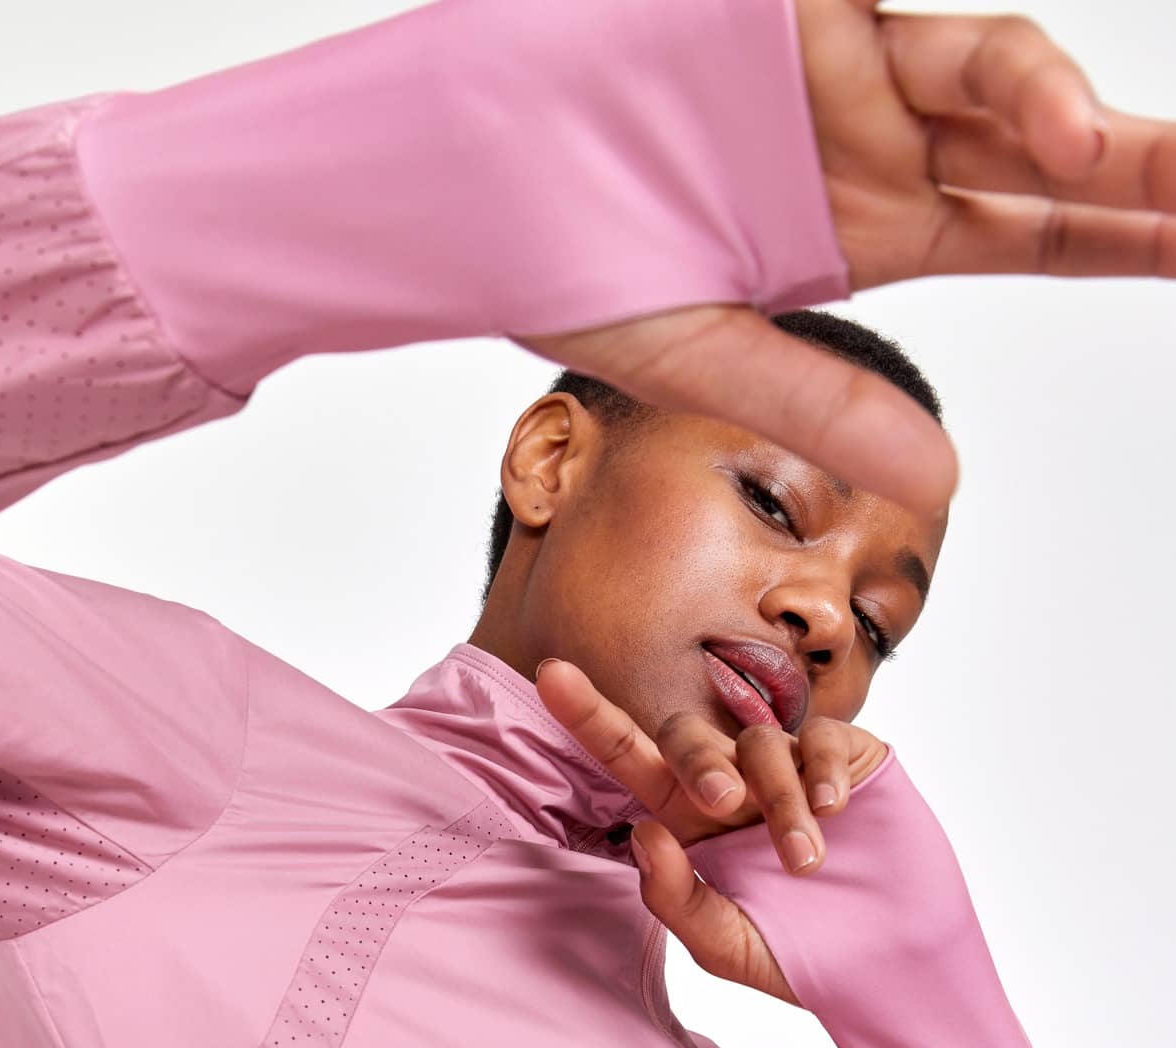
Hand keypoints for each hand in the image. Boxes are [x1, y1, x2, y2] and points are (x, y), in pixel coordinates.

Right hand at [516, 1, 1175, 515]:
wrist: (461, 177)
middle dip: (1144, 169)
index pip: (1035, 233)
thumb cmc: (567, 266)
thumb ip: (824, 410)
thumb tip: (942, 479)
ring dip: (1059, 100)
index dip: (1126, 237)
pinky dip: (969, 39)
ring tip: (1108, 150)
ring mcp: (843, 63)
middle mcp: (877, 141)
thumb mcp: (708, 358)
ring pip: (991, 64)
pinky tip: (1026, 79)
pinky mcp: (792, 0)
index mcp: (872, 228)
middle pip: (1044, 146)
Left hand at [536, 658, 887, 1003]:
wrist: (886, 967)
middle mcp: (734, 783)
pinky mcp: (850, 758)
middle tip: (724, 804)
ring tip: (805, 861)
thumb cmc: (797, 957)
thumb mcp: (724, 944)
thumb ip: (675, 897)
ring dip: (780, 799)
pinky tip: (835, 811)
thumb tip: (643, 832)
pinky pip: (821, 738)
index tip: (550, 672)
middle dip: (700, 762)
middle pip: (689, 735)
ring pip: (762, 740)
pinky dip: (822, 770)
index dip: (590, 714)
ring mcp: (791, 767)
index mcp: (688, 820)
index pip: (629, 757)